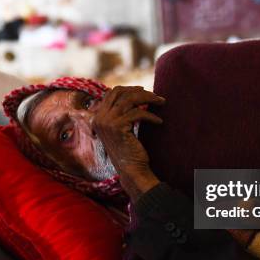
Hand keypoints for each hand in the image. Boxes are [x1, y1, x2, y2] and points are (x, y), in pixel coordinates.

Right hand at [93, 86, 164, 201]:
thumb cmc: (130, 150)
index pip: (112, 92)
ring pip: (130, 100)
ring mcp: (107, 122)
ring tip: (162, 103)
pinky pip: (138, 113)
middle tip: (156, 97)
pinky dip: (151, 116)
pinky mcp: (117, 127)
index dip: (129, 89)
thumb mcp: (122, 128)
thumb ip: (122, 112)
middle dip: (140, 92)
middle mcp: (99, 118)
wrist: (131, 170)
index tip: (144, 91)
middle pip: (121, 92)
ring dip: (149, 99)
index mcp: (98, 117)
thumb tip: (136, 93)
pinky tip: (159, 122)